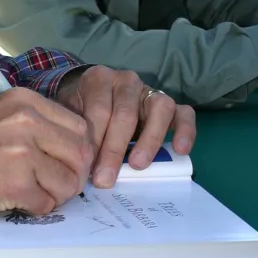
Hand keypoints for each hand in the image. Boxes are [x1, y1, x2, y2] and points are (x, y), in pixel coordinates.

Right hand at [0, 87, 93, 224]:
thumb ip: (35, 127)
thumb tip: (73, 150)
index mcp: (25, 101)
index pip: (80, 127)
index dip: (77, 153)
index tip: (62, 166)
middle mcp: (28, 120)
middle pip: (82, 154)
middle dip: (72, 176)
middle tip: (51, 187)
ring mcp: (23, 151)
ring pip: (69, 182)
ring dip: (54, 195)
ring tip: (28, 194)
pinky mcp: (16, 182)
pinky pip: (47, 204)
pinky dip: (35, 209)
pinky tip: (13, 202)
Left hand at [55, 66, 195, 189]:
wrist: (95, 95)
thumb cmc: (83, 109)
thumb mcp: (71, 115)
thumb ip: (75, 133)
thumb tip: (75, 166)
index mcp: (98, 79)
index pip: (98, 110)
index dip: (94, 140)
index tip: (87, 168)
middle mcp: (127, 81)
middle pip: (125, 113)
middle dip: (114, 149)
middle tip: (105, 178)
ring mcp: (151, 91)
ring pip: (159, 109)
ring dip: (149, 140)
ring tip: (137, 165)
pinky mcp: (170, 104)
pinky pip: (185, 113)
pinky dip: (186, 130)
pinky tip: (180, 150)